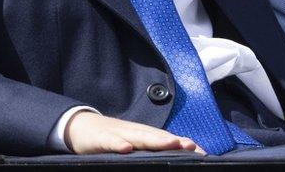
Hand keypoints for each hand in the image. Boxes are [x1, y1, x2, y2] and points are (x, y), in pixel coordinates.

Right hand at [64, 111, 203, 154]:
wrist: (81, 126)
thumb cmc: (113, 138)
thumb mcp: (133, 144)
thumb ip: (150, 151)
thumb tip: (172, 157)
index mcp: (145, 135)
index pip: (168, 140)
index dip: (184, 145)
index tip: (202, 152)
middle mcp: (136, 132)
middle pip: (158, 136)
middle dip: (175, 141)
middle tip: (192, 147)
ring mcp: (119, 133)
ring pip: (139, 136)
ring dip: (155, 140)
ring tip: (171, 143)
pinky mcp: (102, 138)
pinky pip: (111, 141)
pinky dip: (118, 143)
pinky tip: (126, 148)